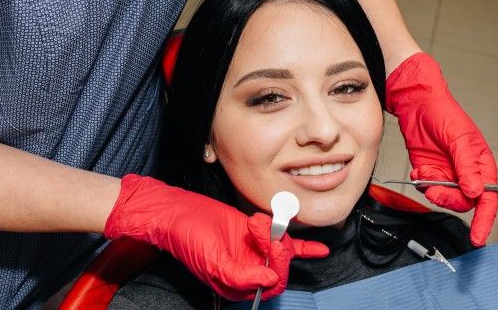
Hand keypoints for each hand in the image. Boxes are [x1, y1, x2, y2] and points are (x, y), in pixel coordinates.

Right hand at [104, 174, 328, 299]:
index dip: (275, 265)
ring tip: (256, 221)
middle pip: (280, 268)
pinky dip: (304, 248)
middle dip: (275, 247)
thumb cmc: (188, 238)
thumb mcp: (212, 261)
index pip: (271, 284)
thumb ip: (240, 275)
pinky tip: (320, 250)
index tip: (269, 242)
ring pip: (282, 251)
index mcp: (237, 285)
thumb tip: (269, 279)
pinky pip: (286, 244)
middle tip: (261, 227)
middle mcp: (249, 271)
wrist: (177, 212)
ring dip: (275, 234)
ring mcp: (253, 252)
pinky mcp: (255, 236)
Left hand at [385, 53, 497, 245]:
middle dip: (446, 198)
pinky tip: (418, 170)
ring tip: (424, 173)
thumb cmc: (444, 114)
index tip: (477, 237)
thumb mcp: (458, 138)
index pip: (487, 199)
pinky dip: (421, 183)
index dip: (484, 220)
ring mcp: (447, 174)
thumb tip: (474, 192)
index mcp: (481, 166)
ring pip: (443, 197)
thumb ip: (467, 167)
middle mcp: (466, 173)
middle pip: (463, 202)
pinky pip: (427, 188)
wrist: (417, 104)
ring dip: (431, 189)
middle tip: (434, 188)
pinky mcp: (429, 172)